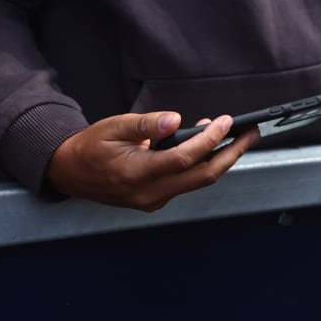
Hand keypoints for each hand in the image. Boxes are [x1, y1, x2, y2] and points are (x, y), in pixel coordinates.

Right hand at [44, 111, 257, 210]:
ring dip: (220, 159)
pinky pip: (186, 184)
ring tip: (236, 136)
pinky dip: (201, 165)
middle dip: (231, 154)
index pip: (184, 159)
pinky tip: (208, 146)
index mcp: (135, 173)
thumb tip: (175, 120)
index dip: (209, 140)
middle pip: (201, 177)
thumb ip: (145, 124)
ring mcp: (152, 200)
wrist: (69, 173)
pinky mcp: (154, 200)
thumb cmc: (91, 147)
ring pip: (197, 182)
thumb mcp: (114, 127)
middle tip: (250, 134)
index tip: (225, 121)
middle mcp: (147, 193)